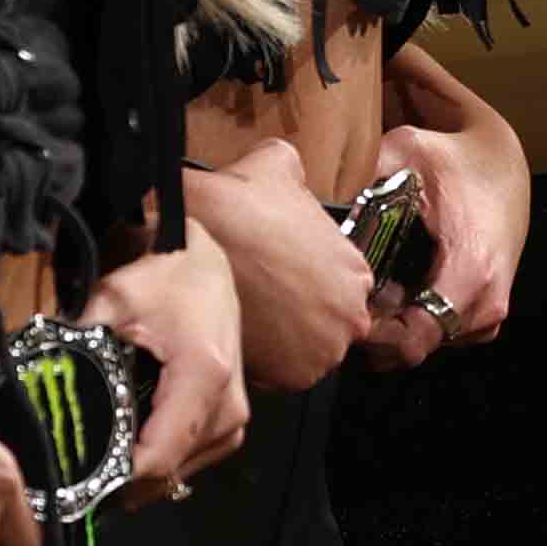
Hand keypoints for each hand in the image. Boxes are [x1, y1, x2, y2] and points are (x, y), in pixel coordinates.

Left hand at [98, 238, 250, 500]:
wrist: (203, 264)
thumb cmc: (161, 279)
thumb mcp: (111, 301)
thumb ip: (74, 343)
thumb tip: (29, 383)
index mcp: (202, 377)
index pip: (158, 455)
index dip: (115, 479)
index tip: (75, 484)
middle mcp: (228, 404)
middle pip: (169, 471)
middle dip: (122, 481)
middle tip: (75, 477)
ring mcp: (235, 415)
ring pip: (182, 472)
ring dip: (142, 475)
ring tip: (99, 465)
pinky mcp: (233, 418)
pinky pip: (195, 458)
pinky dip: (162, 460)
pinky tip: (131, 450)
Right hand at [190, 134, 385, 396]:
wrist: (190, 240)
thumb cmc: (237, 206)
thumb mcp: (279, 166)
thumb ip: (297, 176)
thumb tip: (289, 170)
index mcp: (356, 273)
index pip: (340, 290)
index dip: (307, 287)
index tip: (282, 284)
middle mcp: (350, 318)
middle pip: (326, 326)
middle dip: (299, 318)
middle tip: (263, 302)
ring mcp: (321, 353)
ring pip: (301, 354)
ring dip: (280, 343)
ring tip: (249, 316)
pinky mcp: (286, 380)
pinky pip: (276, 378)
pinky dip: (259, 363)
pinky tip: (240, 332)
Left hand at [365, 112, 522, 360]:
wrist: (503, 161)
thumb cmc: (455, 159)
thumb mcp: (404, 153)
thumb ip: (359, 179)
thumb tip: (310, 204)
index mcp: (470, 271)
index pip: (411, 340)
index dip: (368, 336)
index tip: (341, 310)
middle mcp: (486, 302)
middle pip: (411, 350)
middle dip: (372, 332)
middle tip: (344, 299)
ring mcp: (489, 314)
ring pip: (423, 347)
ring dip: (390, 329)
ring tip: (367, 292)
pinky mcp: (488, 315)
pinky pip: (439, 337)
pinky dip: (411, 323)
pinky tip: (394, 292)